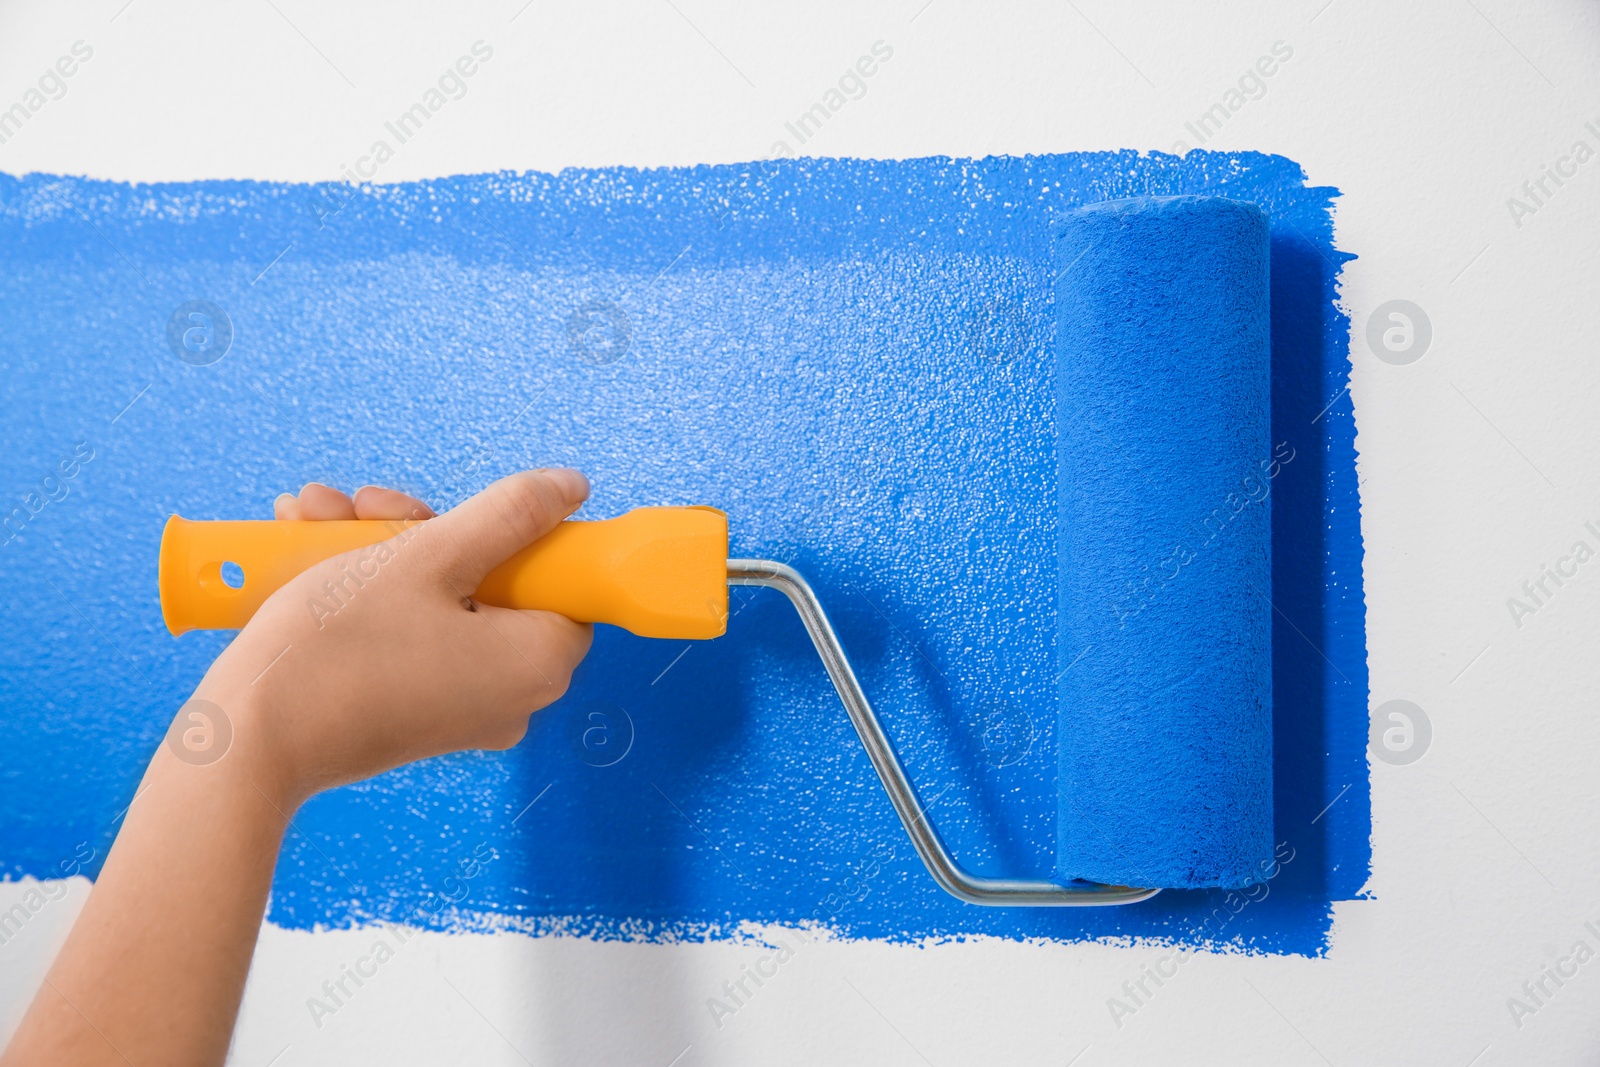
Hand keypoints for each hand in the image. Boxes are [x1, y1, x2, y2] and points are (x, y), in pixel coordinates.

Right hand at [198, 470, 594, 810]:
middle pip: (493, 581)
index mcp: (540, 662)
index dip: (517, 535)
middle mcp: (514, 696)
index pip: (563, 580)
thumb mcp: (426, 557)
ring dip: (381, 548)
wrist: (248, 742)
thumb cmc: (338, 650)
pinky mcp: (414, 714)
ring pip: (440, 600)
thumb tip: (570, 488)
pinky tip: (309, 549)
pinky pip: (412, 635)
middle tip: (364, 505)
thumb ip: (506, 516)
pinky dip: (371, 592)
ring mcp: (462, 709)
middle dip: (421, 529)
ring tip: (313, 517)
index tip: (464, 513)